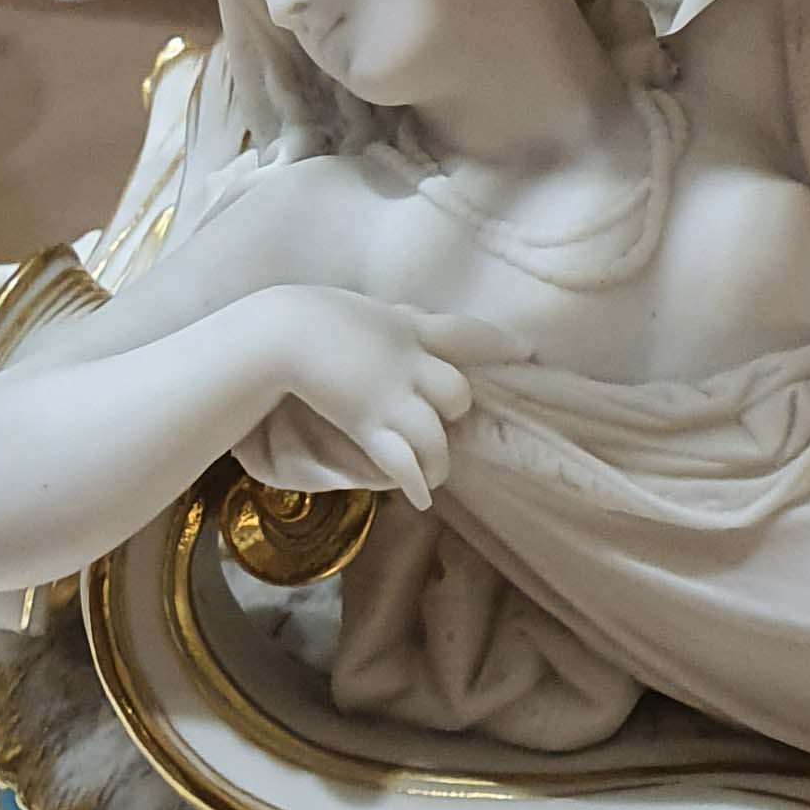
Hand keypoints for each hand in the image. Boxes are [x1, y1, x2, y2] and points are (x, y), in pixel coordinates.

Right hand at [252, 291, 505, 509]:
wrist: (283, 331)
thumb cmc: (311, 316)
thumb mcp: (361, 312)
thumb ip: (387, 324)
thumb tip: (397, 324)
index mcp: (407, 327)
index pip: (464, 333)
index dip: (498, 343)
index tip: (526, 352)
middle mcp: (410, 361)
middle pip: (458, 393)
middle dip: (456, 415)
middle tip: (448, 429)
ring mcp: (391, 393)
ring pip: (436, 434)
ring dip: (437, 461)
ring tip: (434, 476)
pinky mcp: (368, 422)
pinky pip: (402, 459)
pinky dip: (414, 482)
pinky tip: (419, 498)